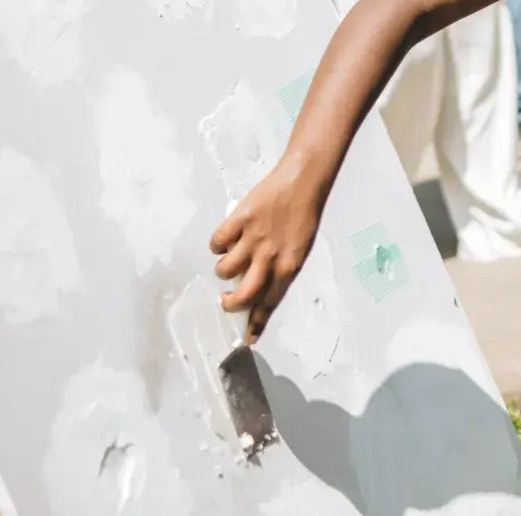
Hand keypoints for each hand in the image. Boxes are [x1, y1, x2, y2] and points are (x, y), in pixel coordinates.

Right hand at [209, 157, 329, 342]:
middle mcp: (270, 257)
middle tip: (225, 300)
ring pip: (225, 270)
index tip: (248, 338)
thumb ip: (280, 268)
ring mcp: (253, 238)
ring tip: (229, 260)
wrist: (303, 181)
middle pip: (243, 295)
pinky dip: (218, 245)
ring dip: (223, 271)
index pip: (269, 303)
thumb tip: (259, 286)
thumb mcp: (299, 248)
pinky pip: (218, 243)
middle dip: (230, 304)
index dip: (256, 323)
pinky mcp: (240, 220)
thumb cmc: (303, 215)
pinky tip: (225, 240)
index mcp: (289, 266)